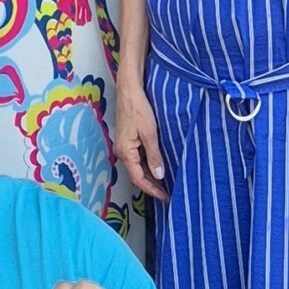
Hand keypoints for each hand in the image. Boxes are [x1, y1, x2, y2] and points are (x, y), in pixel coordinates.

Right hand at [113, 79, 168, 201]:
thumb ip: (154, 156)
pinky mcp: (127, 140)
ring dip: (149, 176)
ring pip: (137, 168)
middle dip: (151, 186)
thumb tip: (159, 175)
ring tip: (164, 184)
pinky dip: (147, 166)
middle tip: (167, 193)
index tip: (165, 197)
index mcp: (125, 152)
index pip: (138, 179)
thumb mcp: (150, 133)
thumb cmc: (138, 109)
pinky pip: (137, 158)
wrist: (129, 90)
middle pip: (137, 175)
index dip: (152, 190)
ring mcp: (123, 146)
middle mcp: (122, 152)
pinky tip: (157, 166)